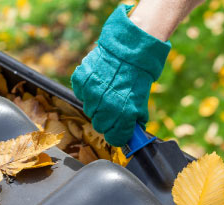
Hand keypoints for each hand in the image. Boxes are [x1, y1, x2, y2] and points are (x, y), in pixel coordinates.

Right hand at [70, 4, 170, 146]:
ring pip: (89, 110)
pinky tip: (98, 82)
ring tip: (107, 90)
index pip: (114, 138)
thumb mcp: (141, 100)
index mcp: (123, 114)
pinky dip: (88, 90)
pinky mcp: (81, 81)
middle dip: (107, 120)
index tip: (119, 131)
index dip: (118, 135)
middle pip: (100, 126)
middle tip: (114, 108)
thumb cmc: (138, 75)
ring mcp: (91, 93)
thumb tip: (132, 133)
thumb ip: (135, 119)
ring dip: (97, 104)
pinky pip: (81, 94)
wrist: (130, 48)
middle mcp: (105, 106)